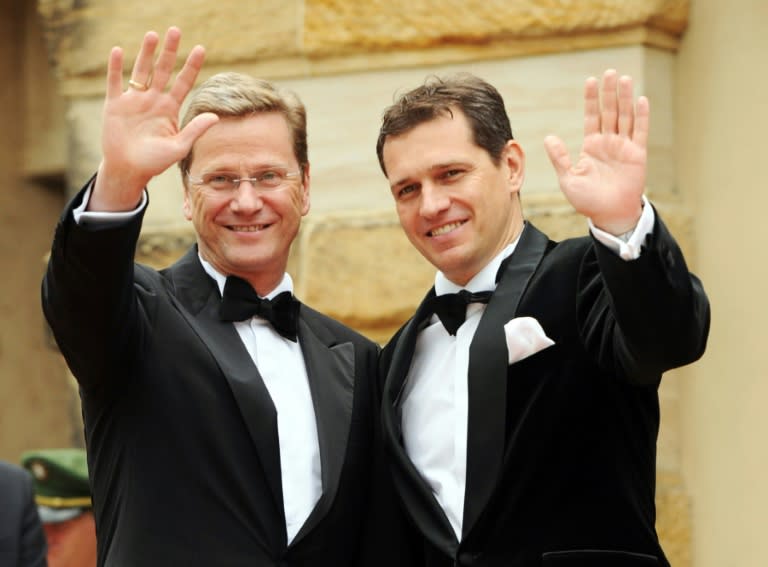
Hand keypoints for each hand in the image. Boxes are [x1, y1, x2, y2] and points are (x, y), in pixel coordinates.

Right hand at [90, 27, 218, 211]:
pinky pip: (115, 82)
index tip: (201, 49)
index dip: (191, 66)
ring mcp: (134, 100)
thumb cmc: (154, 162)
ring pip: (141, 71)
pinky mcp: (115, 104)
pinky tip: (119, 51)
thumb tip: (215, 116)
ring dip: (146, 53)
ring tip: (153, 35)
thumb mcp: (179, 146)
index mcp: (169, 108)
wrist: (128, 170)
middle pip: (163, 70)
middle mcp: (153, 100)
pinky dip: (116, 67)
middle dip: (169, 51)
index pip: (184, 82)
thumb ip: (195, 130)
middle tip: (176, 31)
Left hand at [543, 70, 647, 234]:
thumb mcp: (568, 178)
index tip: (590, 81)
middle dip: (609, 92)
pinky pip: (640, 132)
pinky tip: (640, 100)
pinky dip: (641, 116)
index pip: (592, 117)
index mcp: (591, 146)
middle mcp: (608, 142)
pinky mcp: (637, 154)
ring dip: (625, 98)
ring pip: (625, 117)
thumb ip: (560, 158)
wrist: (609, 215)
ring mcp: (624, 147)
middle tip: (610, 72)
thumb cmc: (588, 200)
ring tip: (624, 79)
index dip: (591, 99)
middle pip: (610, 111)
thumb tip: (549, 137)